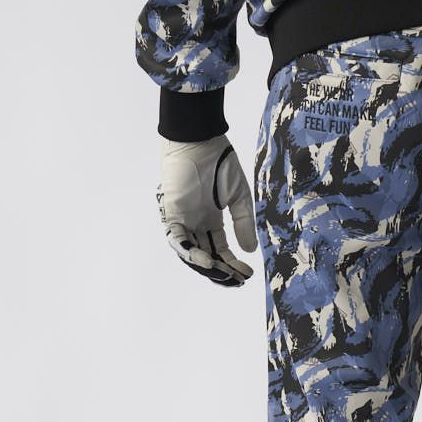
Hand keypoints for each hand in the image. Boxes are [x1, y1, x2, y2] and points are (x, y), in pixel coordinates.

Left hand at [156, 135, 257, 286]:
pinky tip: (207, 261)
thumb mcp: (239, 197)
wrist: (200, 139)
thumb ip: (243, 223)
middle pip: (206, 255)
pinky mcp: (172, 212)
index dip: (233, 264)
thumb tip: (250, 251)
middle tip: (236, 283)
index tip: (247, 275)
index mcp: (211, 219)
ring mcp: (183, 219)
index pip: (220, 249)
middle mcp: (195, 223)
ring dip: (206, 267)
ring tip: (224, 277)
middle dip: (221, 272)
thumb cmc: (219, 161)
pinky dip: (190, 252)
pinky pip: (177, 239)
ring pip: (190, 253)